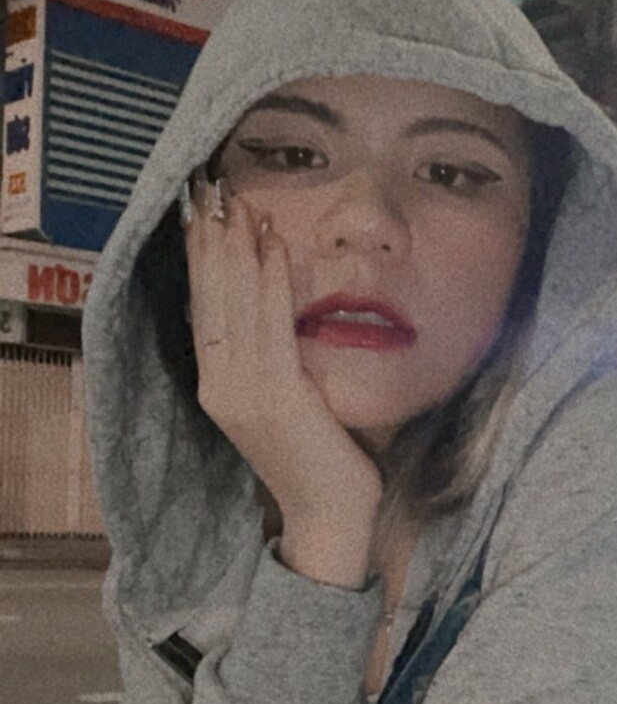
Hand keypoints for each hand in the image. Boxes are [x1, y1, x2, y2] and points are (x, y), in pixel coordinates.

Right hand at [183, 175, 382, 572]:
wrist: (330, 516)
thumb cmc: (320, 458)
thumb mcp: (289, 398)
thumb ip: (276, 359)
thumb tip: (280, 308)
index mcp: (217, 386)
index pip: (201, 307)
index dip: (198, 257)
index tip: (198, 211)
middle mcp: (219, 386)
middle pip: (207, 298)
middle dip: (208, 239)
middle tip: (209, 186)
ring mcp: (242, 392)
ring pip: (233, 304)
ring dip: (235, 246)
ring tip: (237, 200)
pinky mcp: (275, 396)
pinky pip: (270, 324)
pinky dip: (270, 278)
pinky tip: (273, 242)